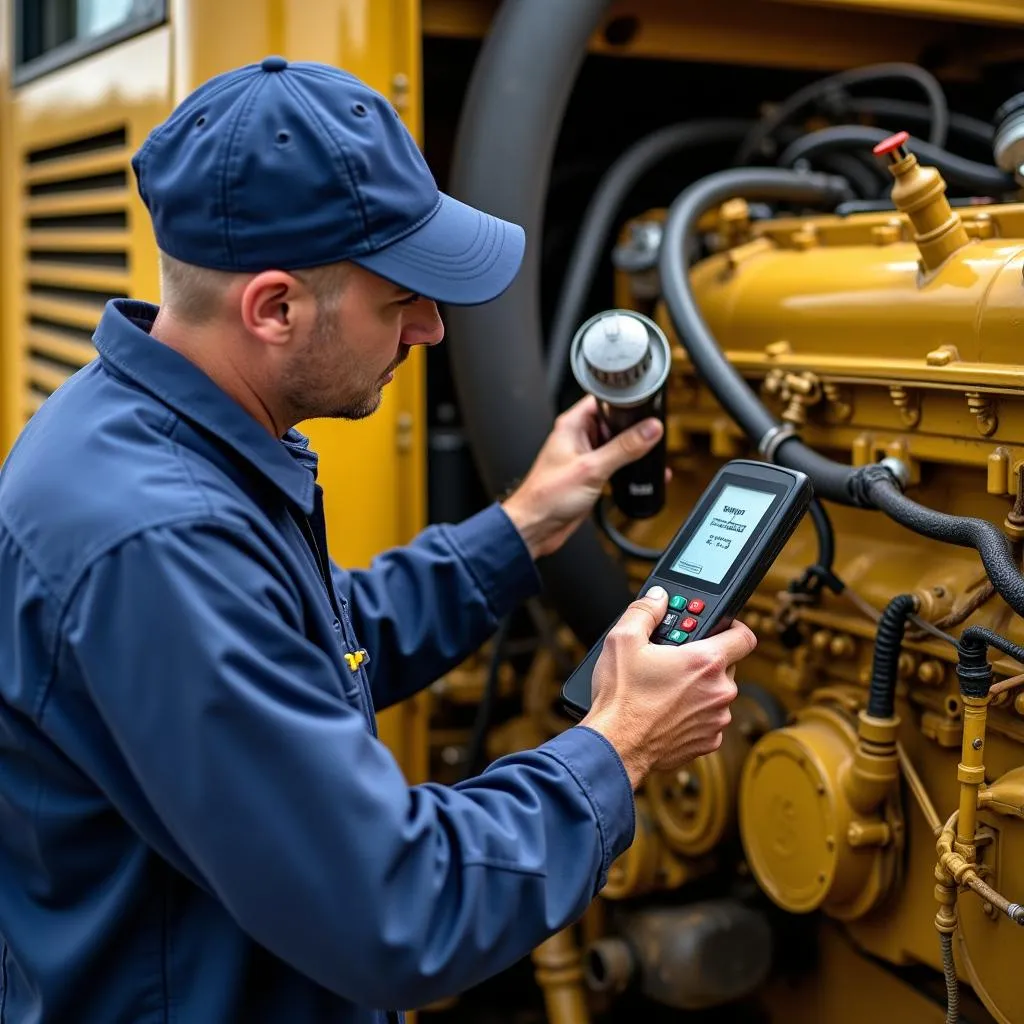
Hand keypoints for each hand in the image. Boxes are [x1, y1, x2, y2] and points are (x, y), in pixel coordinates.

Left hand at [501, 394, 663, 559]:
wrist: (536, 528)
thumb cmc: (546, 497)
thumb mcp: (592, 469)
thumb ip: (624, 448)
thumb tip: (649, 430)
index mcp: (572, 425)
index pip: (603, 400)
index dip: (625, 401)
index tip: (647, 406)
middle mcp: (578, 437)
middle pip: (614, 422)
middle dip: (634, 428)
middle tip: (654, 434)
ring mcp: (585, 456)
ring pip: (616, 444)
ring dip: (633, 449)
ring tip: (650, 454)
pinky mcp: (591, 474)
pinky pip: (615, 464)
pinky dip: (628, 467)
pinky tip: (640, 472)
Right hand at [580, 586, 755, 788]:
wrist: (615, 745)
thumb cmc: (621, 698)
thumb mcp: (623, 640)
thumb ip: (645, 610)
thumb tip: (659, 597)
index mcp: (706, 662)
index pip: (744, 636)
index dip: (734, 627)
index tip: (721, 627)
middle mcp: (720, 691)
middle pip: (726, 664)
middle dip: (704, 659)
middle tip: (675, 659)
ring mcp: (716, 719)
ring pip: (716, 693)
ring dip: (698, 688)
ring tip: (666, 688)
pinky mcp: (708, 741)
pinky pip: (708, 719)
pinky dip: (694, 713)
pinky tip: (667, 710)